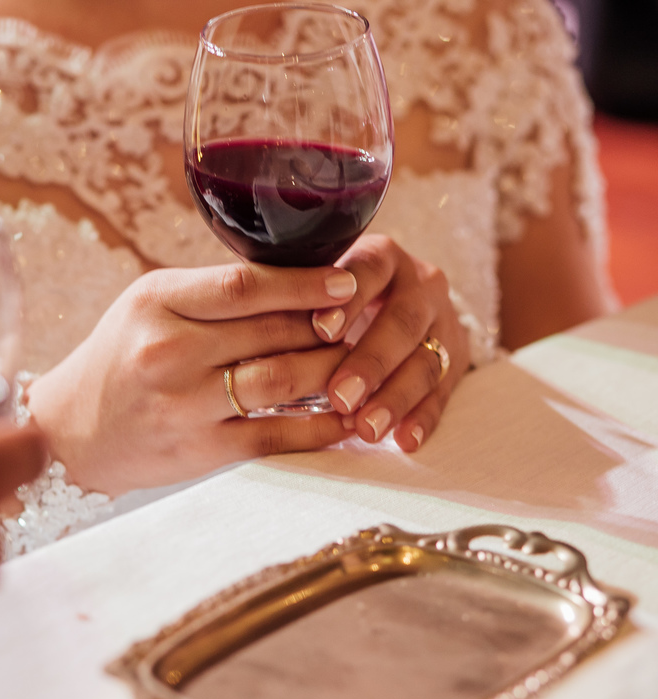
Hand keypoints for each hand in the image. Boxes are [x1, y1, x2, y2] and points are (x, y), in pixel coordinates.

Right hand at [26, 263, 358, 494]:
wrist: (71, 432)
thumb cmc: (119, 359)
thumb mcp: (148, 307)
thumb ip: (212, 293)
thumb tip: (301, 281)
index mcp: (156, 303)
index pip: (245, 286)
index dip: (306, 283)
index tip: (349, 282)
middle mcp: (169, 351)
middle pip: (274, 331)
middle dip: (331, 326)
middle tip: (368, 321)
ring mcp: (185, 404)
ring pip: (284, 380)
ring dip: (336, 371)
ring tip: (363, 363)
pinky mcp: (200, 450)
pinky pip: (277, 435)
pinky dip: (321, 426)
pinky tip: (347, 417)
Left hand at [312, 235, 470, 450]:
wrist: (396, 303)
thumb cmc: (333, 299)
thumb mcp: (318, 284)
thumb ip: (293, 294)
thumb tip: (244, 310)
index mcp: (381, 258)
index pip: (368, 271)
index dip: (347, 301)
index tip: (321, 331)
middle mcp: (419, 284)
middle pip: (402, 321)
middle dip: (371, 361)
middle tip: (341, 396)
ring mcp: (441, 324)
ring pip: (426, 360)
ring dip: (396, 397)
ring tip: (367, 429)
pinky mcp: (455, 361)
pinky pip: (443, 392)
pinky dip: (423, 418)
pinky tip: (404, 440)